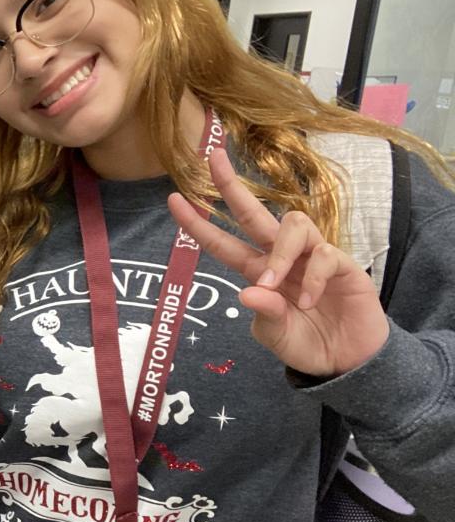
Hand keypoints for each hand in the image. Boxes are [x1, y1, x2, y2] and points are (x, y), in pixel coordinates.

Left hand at [167, 148, 388, 377]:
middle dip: (232, 185)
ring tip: (279, 286)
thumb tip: (250, 291)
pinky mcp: (343, 265)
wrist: (347, 362)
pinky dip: (313, 278)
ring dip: (281, 254)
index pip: (223, 242)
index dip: (198, 224)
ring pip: (293, 224)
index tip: (173, 199)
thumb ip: (264, 314)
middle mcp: (283, 257)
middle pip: (255, 212)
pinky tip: (310, 301)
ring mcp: (313, 257)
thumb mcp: (276, 335)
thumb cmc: (306, 344)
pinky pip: (325, 254)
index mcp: (258, 272)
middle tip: (213, 158)